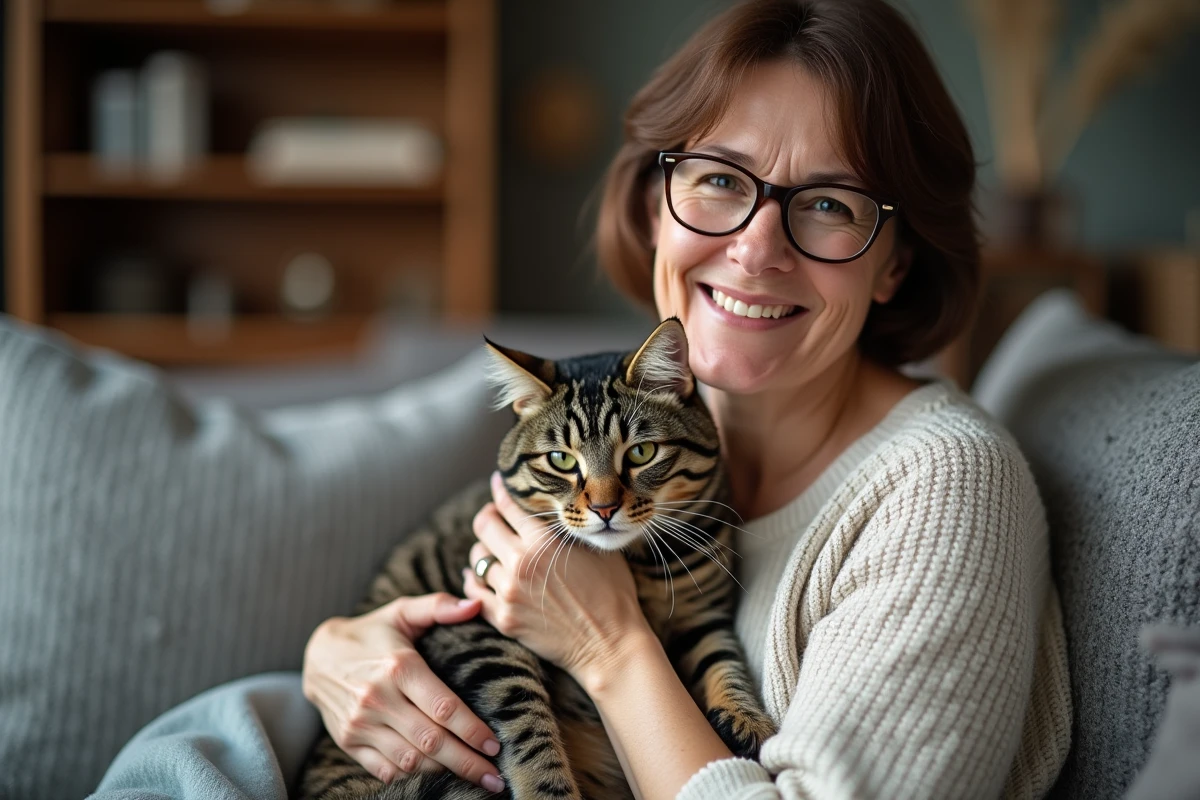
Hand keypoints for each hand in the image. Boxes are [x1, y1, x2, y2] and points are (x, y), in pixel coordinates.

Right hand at [301, 593, 504, 791]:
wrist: (318, 656)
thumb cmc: (371, 633)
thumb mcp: (402, 612)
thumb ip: (439, 606)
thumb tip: (476, 604)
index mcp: (399, 667)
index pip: (443, 708)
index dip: (473, 730)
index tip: (495, 745)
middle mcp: (378, 698)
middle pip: (431, 741)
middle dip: (467, 762)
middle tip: (495, 777)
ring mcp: (360, 724)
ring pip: (410, 760)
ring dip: (444, 772)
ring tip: (473, 777)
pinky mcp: (348, 741)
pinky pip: (384, 769)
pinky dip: (411, 777)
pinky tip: (436, 778)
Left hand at [462, 472, 648, 684]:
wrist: (609, 645)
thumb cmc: (612, 594)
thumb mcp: (597, 549)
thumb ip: (569, 528)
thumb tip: (554, 510)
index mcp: (542, 542)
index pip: (507, 506)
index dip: (500, 490)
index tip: (498, 483)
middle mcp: (519, 563)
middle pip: (484, 526)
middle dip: (488, 516)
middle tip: (494, 515)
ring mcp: (507, 593)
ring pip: (476, 559)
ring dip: (483, 549)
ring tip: (492, 548)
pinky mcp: (503, 618)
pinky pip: (473, 591)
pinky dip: (472, 579)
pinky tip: (477, 575)